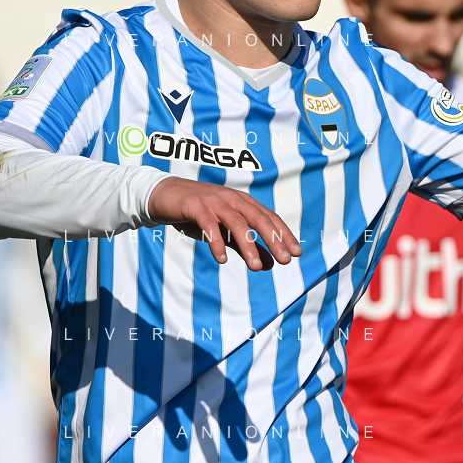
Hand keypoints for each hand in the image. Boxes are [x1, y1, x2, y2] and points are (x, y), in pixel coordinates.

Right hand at [148, 176, 301, 270]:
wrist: (165, 195)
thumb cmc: (198, 214)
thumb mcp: (225, 232)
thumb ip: (246, 246)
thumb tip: (268, 265)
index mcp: (243, 202)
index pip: (269, 218)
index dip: (284, 234)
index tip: (297, 253)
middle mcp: (232, 199)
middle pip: (259, 218)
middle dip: (274, 239)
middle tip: (285, 260)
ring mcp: (214, 201)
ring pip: (236, 222)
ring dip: (248, 245)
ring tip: (255, 267)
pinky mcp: (195, 206)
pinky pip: (209, 225)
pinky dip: (216, 242)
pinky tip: (222, 259)